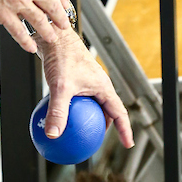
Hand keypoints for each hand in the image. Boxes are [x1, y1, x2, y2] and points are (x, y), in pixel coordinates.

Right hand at [0, 0, 71, 53]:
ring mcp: (17, 1)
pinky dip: (27, 41)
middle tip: (63, 24)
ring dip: (48, 32)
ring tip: (51, 37)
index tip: (65, 5)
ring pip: (40, 20)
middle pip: (53, 5)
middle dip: (61, 18)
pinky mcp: (4, 14)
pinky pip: (20, 32)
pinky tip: (31, 46)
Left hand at [39, 27, 133, 145]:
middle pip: (107, 112)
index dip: (125, 130)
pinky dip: (70, 111)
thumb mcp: (60, 87)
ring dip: (88, 119)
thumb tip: (53, 135)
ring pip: (92, 106)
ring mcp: (87, 83)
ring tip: (78, 133)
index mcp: (104, 87)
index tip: (128, 144)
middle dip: (106, 127)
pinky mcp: (74, 80)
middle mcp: (98, 86)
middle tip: (98, 141)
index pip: (119, 113)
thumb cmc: (63, 57)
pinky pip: (76, 100)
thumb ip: (57, 112)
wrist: (54, 36)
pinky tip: (56, 118)